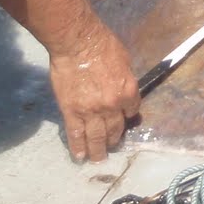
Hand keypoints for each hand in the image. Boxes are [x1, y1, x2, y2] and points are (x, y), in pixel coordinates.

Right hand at [46, 20, 139, 161]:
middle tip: (112, 148)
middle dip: (114, 140)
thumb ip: (125, 80)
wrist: (78, 44)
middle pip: (115, 129)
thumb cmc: (103, 46)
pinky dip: (78, 146)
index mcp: (128, 92)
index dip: (127, 116)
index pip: (131, 112)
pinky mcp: (71, 112)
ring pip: (96, 136)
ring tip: (98, 160)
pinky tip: (80, 156)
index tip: (123, 120)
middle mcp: (112, 106)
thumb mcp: (125, 61)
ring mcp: (91, 111)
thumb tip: (123, 90)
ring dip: (98, 150)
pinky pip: (76, 134)